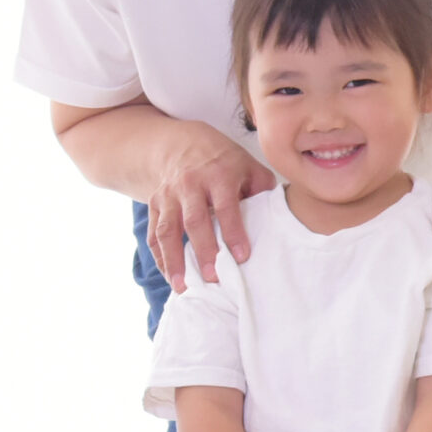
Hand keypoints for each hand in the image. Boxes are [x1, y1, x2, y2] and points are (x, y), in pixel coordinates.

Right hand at [148, 122, 276, 295]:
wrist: (181, 144)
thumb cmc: (224, 162)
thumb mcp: (248, 166)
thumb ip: (262, 191)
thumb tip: (277, 222)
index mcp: (219, 174)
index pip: (227, 206)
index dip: (234, 232)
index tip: (242, 257)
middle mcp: (190, 184)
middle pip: (195, 221)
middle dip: (203, 250)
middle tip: (213, 278)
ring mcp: (168, 195)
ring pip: (167, 230)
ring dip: (174, 260)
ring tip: (182, 287)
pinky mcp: (155, 205)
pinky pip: (154, 234)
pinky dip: (160, 258)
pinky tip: (171, 278)